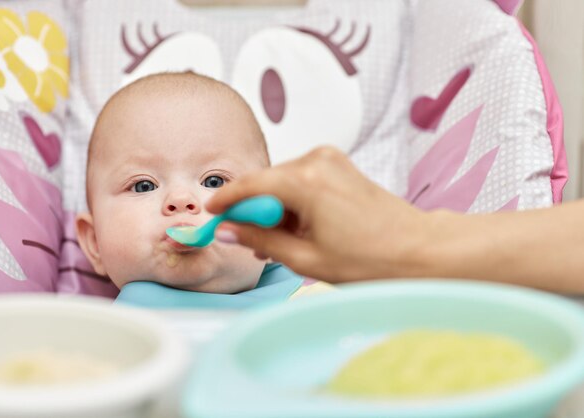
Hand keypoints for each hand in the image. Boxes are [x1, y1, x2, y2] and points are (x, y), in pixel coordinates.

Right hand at [206, 146, 432, 281]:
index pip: (250, 185)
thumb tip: (228, 230)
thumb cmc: (372, 258)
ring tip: (278, 245)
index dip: (225, 201)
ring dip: (274, 210)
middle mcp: (317, 161)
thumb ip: (261, 240)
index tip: (210, 214)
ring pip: (282, 183)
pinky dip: (292, 204)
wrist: (419, 250)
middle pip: (265, 183)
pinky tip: (296, 231)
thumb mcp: (306, 259)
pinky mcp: (339, 167)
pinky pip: (301, 181)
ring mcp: (330, 161)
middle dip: (253, 211)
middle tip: (248, 242)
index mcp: (306, 181)